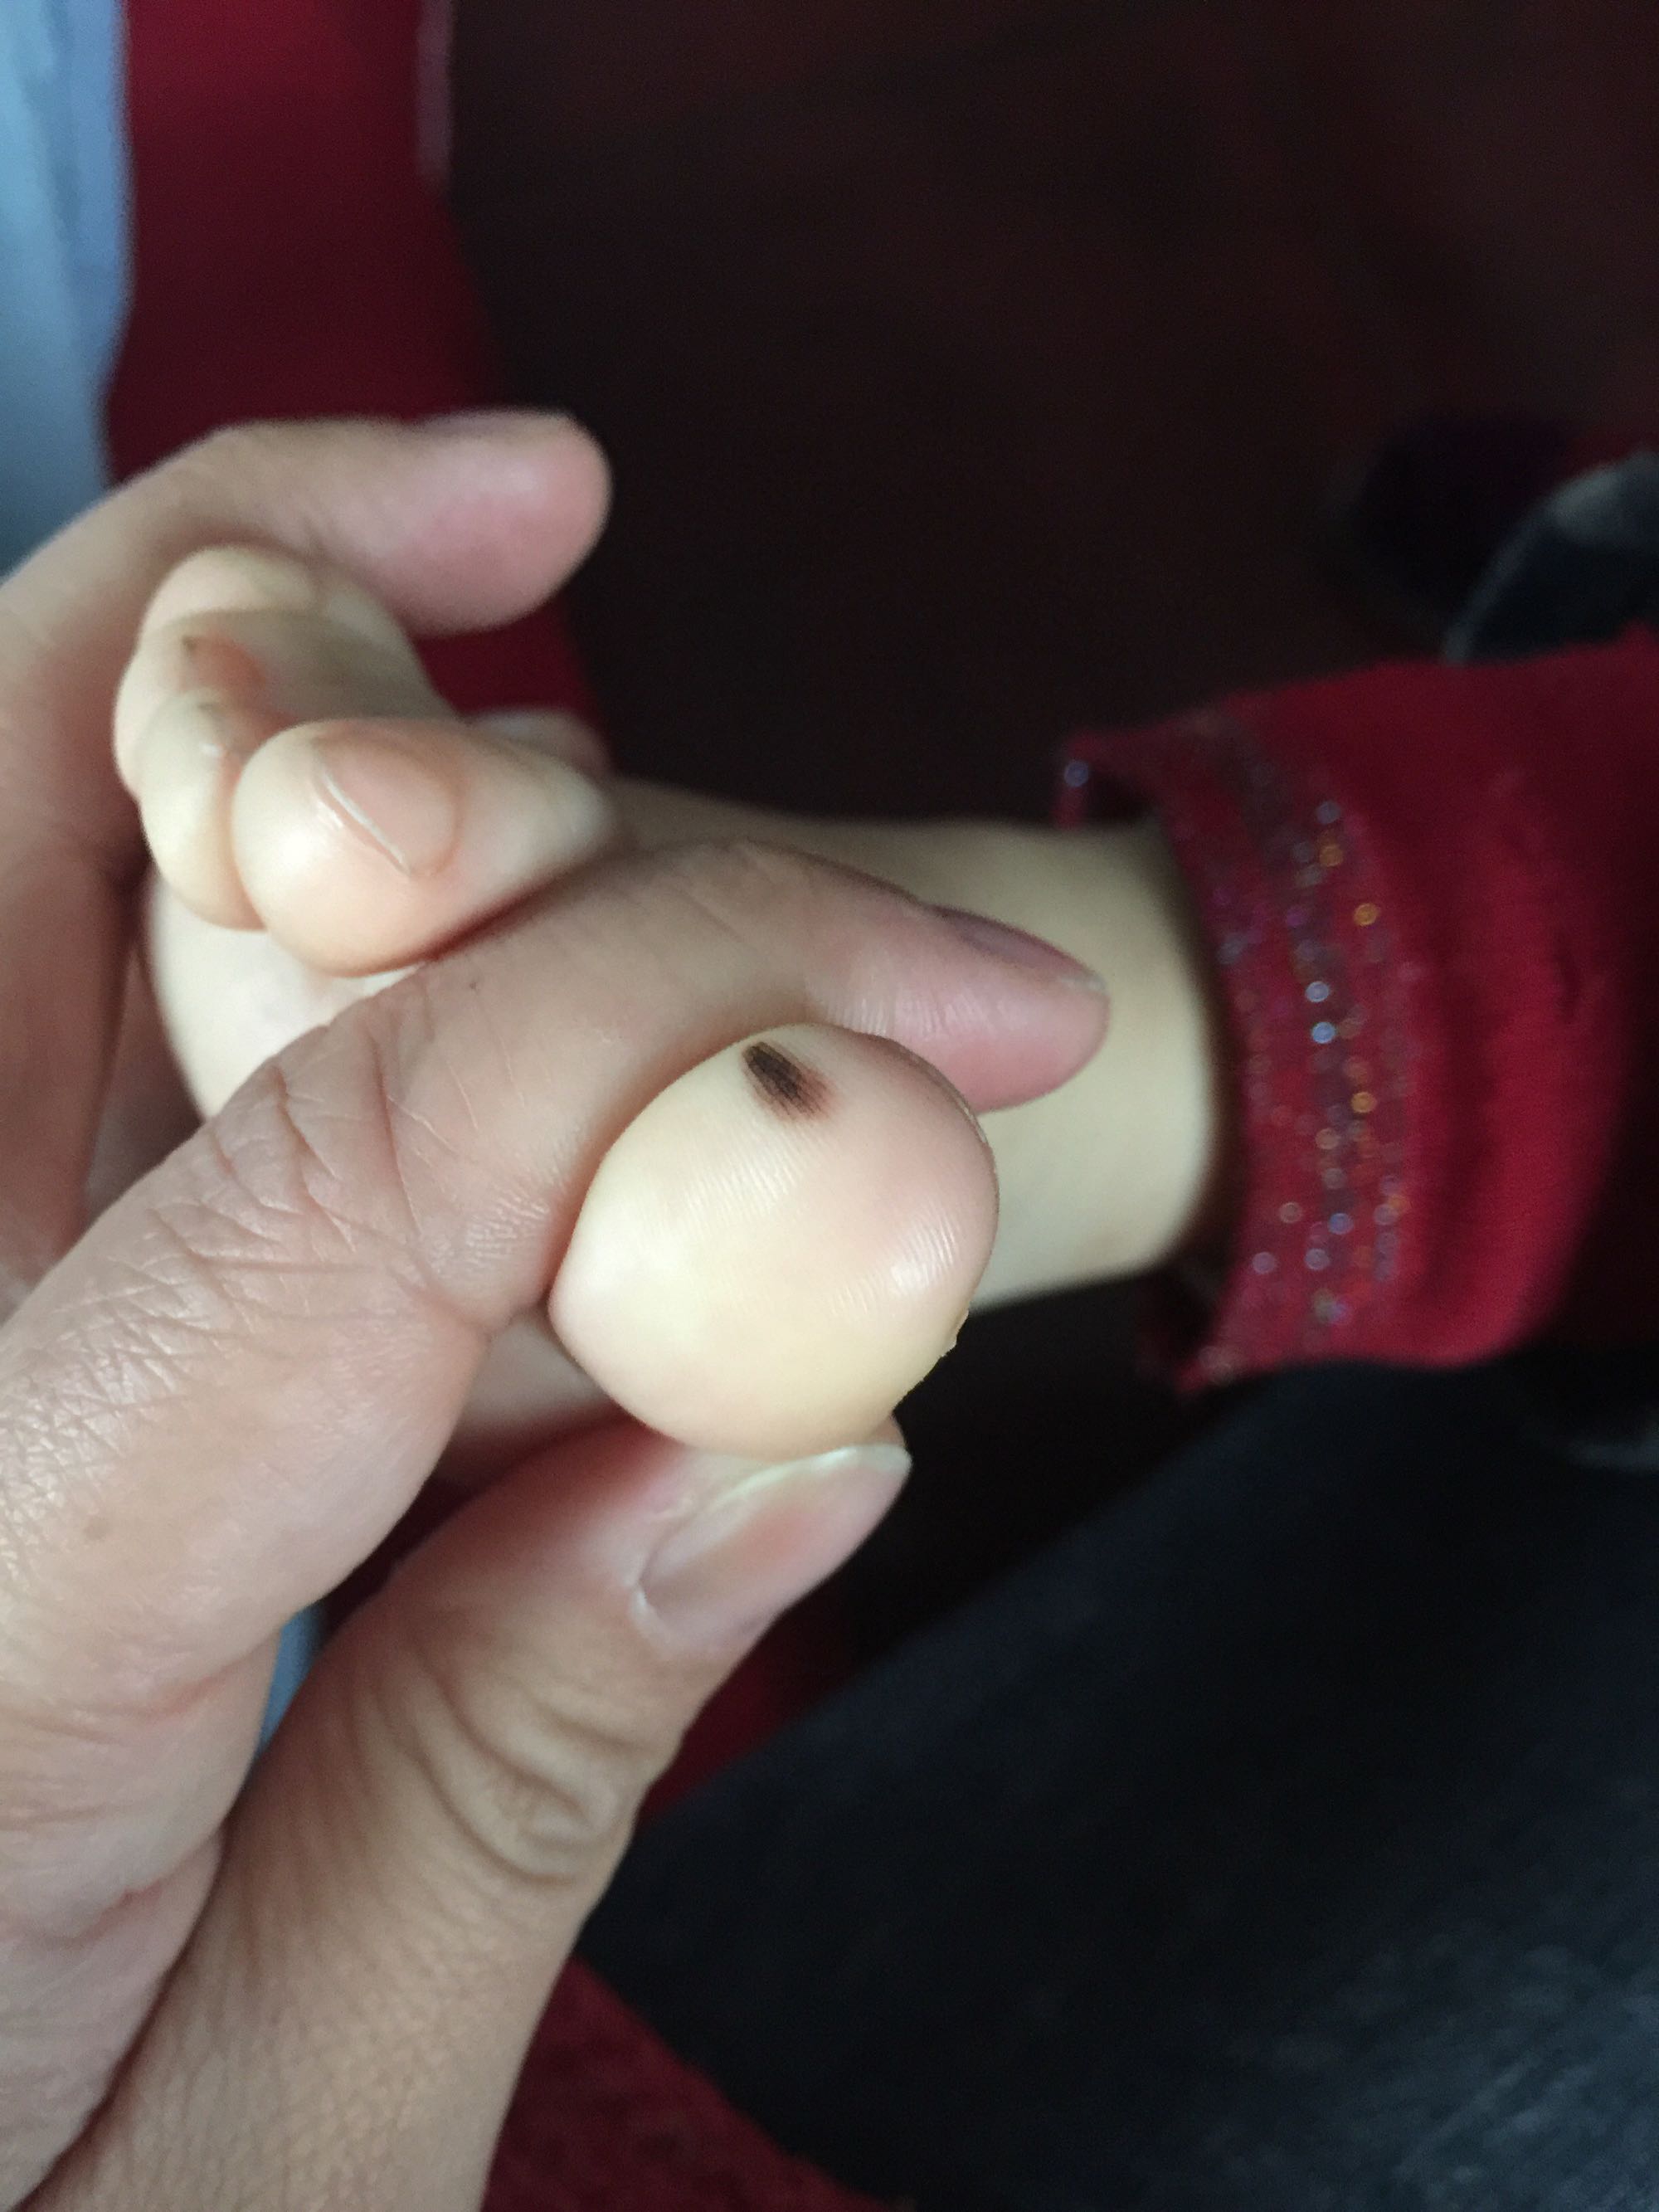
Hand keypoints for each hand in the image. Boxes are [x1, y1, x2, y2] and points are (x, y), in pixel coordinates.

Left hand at [0, 421, 1105, 2206]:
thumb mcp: (285, 2152)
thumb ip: (509, 1764)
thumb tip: (787, 1433)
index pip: (348, 1168)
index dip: (693, 1015)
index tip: (962, 1013)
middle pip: (8, 831)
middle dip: (274, 607)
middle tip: (531, 491)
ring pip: (6, 869)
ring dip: (243, 714)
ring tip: (497, 653)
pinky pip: (38, 1024)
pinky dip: (222, 915)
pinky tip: (417, 920)